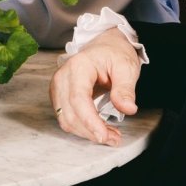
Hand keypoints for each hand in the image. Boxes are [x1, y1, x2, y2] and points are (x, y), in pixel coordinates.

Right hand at [49, 29, 141, 144]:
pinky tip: (99, 129)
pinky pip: (67, 118)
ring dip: (87, 132)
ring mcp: (58, 88)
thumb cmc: (114, 54)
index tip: (103, 136)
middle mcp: (63, 77)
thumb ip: (125, 89)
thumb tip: (127, 109)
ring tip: (111, 135)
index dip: (89, 121)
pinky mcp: (60, 97)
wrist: (105, 47)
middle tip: (115, 138)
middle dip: (91, 131)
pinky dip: (82, 128)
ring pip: (66, 120)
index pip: (79, 99)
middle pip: (70, 113)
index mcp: (79, 67)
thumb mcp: (126, 67)